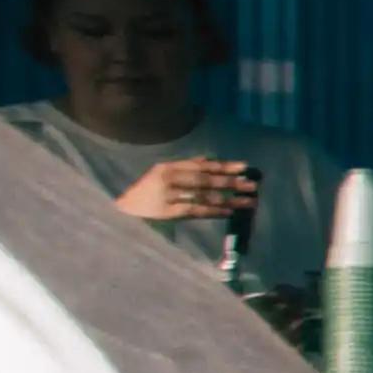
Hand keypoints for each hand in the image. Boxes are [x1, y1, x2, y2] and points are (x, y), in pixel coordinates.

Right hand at [113, 155, 259, 225]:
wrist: (119, 211)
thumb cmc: (143, 192)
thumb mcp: (160, 174)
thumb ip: (185, 166)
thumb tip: (210, 160)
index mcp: (168, 167)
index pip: (202, 165)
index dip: (224, 166)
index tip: (245, 167)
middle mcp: (168, 178)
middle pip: (206, 179)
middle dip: (231, 182)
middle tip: (253, 185)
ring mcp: (168, 195)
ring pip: (204, 195)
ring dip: (229, 198)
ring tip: (248, 201)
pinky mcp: (167, 212)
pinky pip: (195, 210)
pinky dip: (214, 211)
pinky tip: (229, 212)